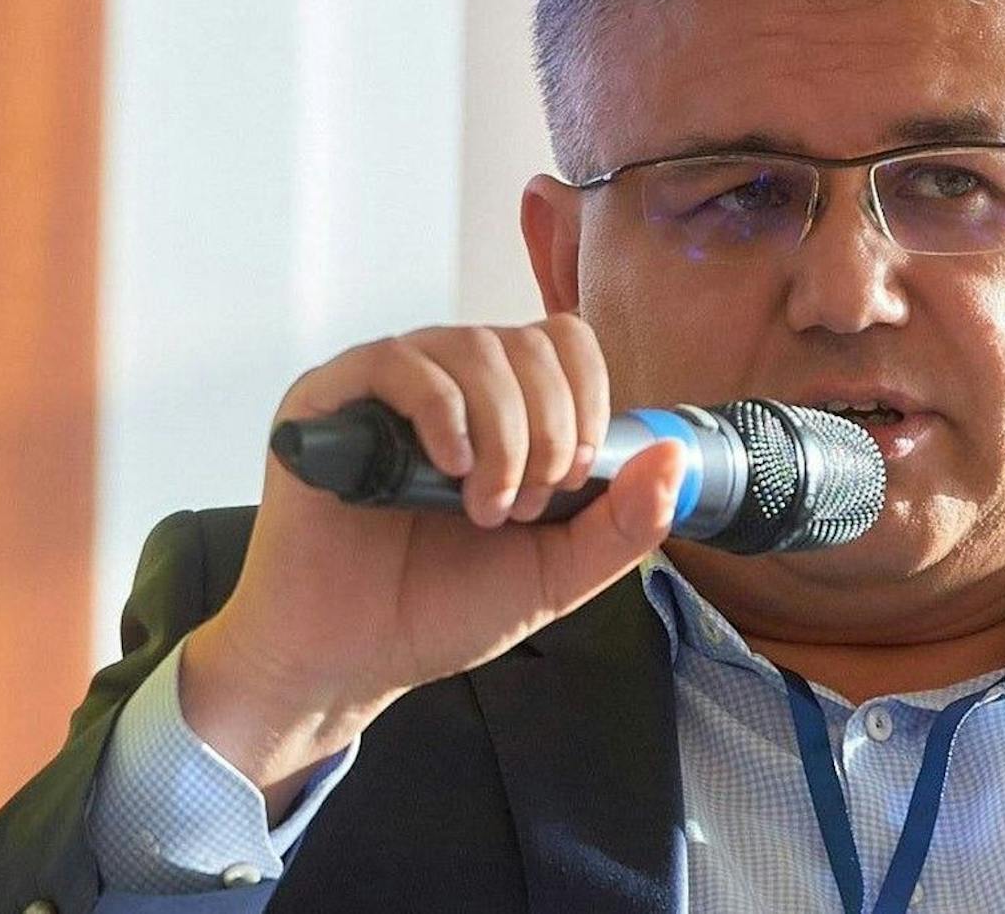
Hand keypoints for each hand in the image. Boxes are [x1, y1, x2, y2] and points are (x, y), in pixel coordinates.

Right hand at [181, 316, 685, 819]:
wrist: (350, 660)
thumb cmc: (442, 608)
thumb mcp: (558, 570)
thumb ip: (623, 520)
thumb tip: (676, 457)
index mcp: (502, 408)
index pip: (565, 343)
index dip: (588, 397)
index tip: (579, 475)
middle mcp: (447, 381)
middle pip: (529, 344)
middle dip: (550, 429)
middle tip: (529, 506)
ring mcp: (387, 386)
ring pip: (474, 348)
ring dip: (504, 433)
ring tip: (486, 508)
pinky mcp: (329, 400)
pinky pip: (399, 363)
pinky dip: (442, 412)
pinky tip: (450, 468)